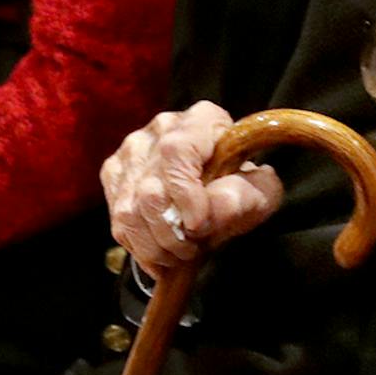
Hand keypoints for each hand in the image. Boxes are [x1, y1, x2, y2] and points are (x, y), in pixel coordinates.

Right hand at [100, 101, 283, 275]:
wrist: (221, 191)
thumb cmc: (241, 187)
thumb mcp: (260, 192)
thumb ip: (245, 196)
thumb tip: (215, 209)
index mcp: (202, 120)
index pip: (177, 152)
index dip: (184, 193)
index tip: (199, 225)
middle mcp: (161, 129)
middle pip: (150, 189)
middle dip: (172, 232)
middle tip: (193, 248)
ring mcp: (133, 151)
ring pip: (130, 210)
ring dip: (156, 246)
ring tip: (180, 254)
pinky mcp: (115, 175)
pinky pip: (119, 222)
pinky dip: (141, 248)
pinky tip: (163, 254)